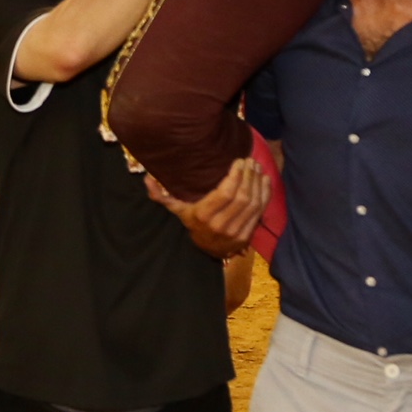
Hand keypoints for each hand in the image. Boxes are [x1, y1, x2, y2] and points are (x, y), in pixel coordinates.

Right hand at [145, 157, 270, 259]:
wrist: (208, 251)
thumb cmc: (193, 224)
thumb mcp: (177, 211)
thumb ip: (162, 196)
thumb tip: (147, 179)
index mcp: (203, 215)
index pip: (225, 193)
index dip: (235, 176)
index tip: (239, 161)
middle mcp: (221, 225)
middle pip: (241, 196)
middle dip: (248, 176)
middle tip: (250, 160)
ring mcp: (236, 232)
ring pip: (252, 204)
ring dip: (257, 183)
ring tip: (257, 167)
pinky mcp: (247, 236)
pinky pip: (260, 212)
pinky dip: (265, 195)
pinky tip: (265, 180)